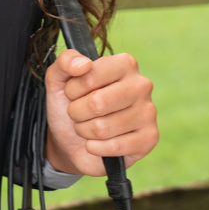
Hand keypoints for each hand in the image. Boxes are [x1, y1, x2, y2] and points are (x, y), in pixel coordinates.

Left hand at [44, 50, 157, 176]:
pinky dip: (95, 147)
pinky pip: (114, 147)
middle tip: (77, 113)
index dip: (72, 90)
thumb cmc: (70, 105)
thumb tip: (83, 64)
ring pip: (103, 128)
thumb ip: (65, 61)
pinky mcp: (149, 138)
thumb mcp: (59, 79)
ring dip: (84, 131)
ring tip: (87, 127)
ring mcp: (148, 112)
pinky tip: (97, 143)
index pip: (89, 76)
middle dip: (77, 112)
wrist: (72, 141)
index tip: (72, 93)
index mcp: (124, 64)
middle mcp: (141, 85)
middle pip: (97, 103)